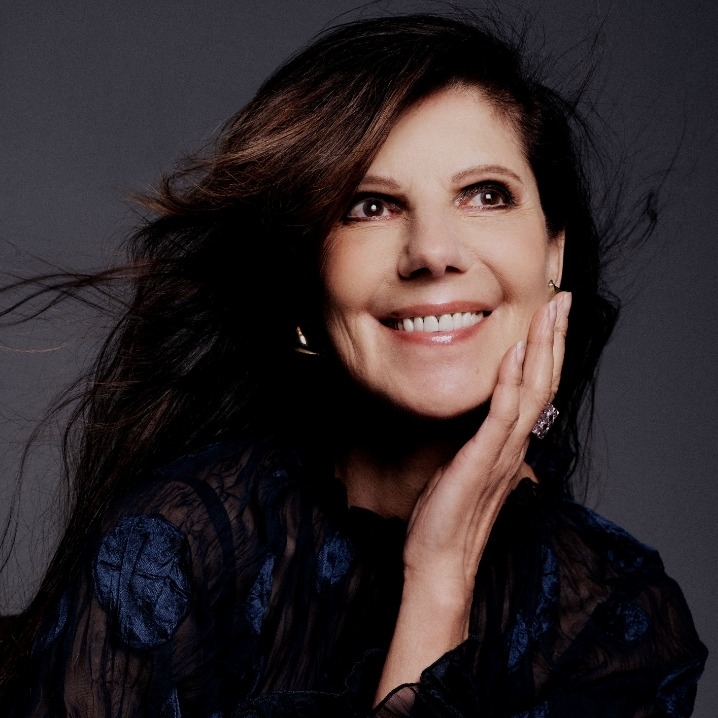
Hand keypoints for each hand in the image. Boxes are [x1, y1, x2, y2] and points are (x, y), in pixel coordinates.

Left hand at [403, 291, 570, 594]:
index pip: (538, 386)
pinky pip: (502, 415)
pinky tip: (515, 352)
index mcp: (510, 442)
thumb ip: (478, 438)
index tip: (549, 313)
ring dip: (542, 347)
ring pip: (534, 390)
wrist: (440, 560)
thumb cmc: (449, 514)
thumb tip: (478, 416)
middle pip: (546, 380)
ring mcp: (502, 452)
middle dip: (554, 335)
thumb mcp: (465, 465)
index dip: (547, 348)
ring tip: (549, 309)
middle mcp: (515, 443)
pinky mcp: (482, 461)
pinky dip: (511, 382)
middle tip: (561, 296)